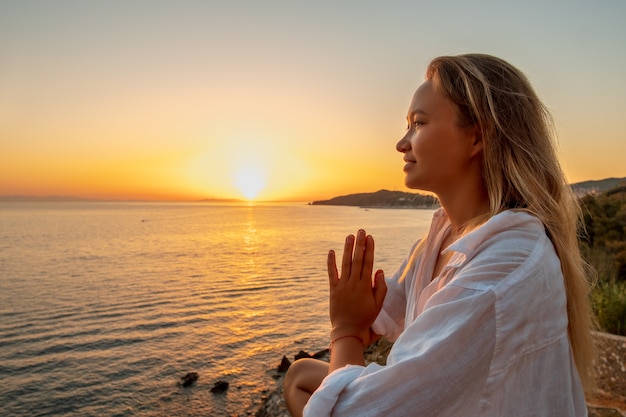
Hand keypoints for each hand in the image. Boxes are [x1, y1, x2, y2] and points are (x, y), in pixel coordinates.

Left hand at [328, 229, 386, 345]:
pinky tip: (331, 251)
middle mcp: (353, 283)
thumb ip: (380, 287)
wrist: (348, 331)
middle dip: (360, 244)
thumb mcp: (378, 305)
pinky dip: (331, 262)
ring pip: (345, 263)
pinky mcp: (333, 290)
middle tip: (361, 231)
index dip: (369, 249)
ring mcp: (342, 286)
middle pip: (357, 260)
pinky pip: (331, 273)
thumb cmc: (365, 319)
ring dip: (347, 249)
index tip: (370, 238)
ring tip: (350, 236)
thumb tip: (379, 270)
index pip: (368, 263)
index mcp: (365, 286)